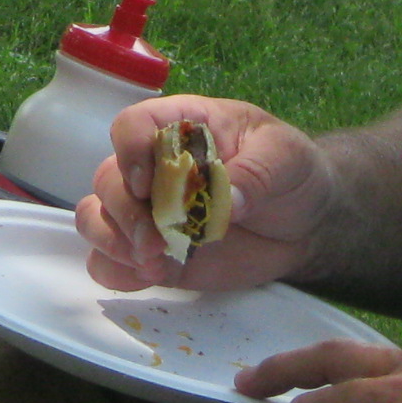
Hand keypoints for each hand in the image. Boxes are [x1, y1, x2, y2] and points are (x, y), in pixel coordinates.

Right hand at [77, 94, 337, 294]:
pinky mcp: (154, 253)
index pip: (133, 126)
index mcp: (180, 128)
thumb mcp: (286, 158)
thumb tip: (228, 200)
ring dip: (113, 242)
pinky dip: (116, 271)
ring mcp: (149, 213)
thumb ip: (256, 173)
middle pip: (108, 179)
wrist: (306, 223)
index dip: (131, 152)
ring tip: (153, 264)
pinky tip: (150, 276)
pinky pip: (109, 262)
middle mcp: (152, 168)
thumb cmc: (291, 173)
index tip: (150, 185)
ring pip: (95, 219)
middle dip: (125, 213)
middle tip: (157, 242)